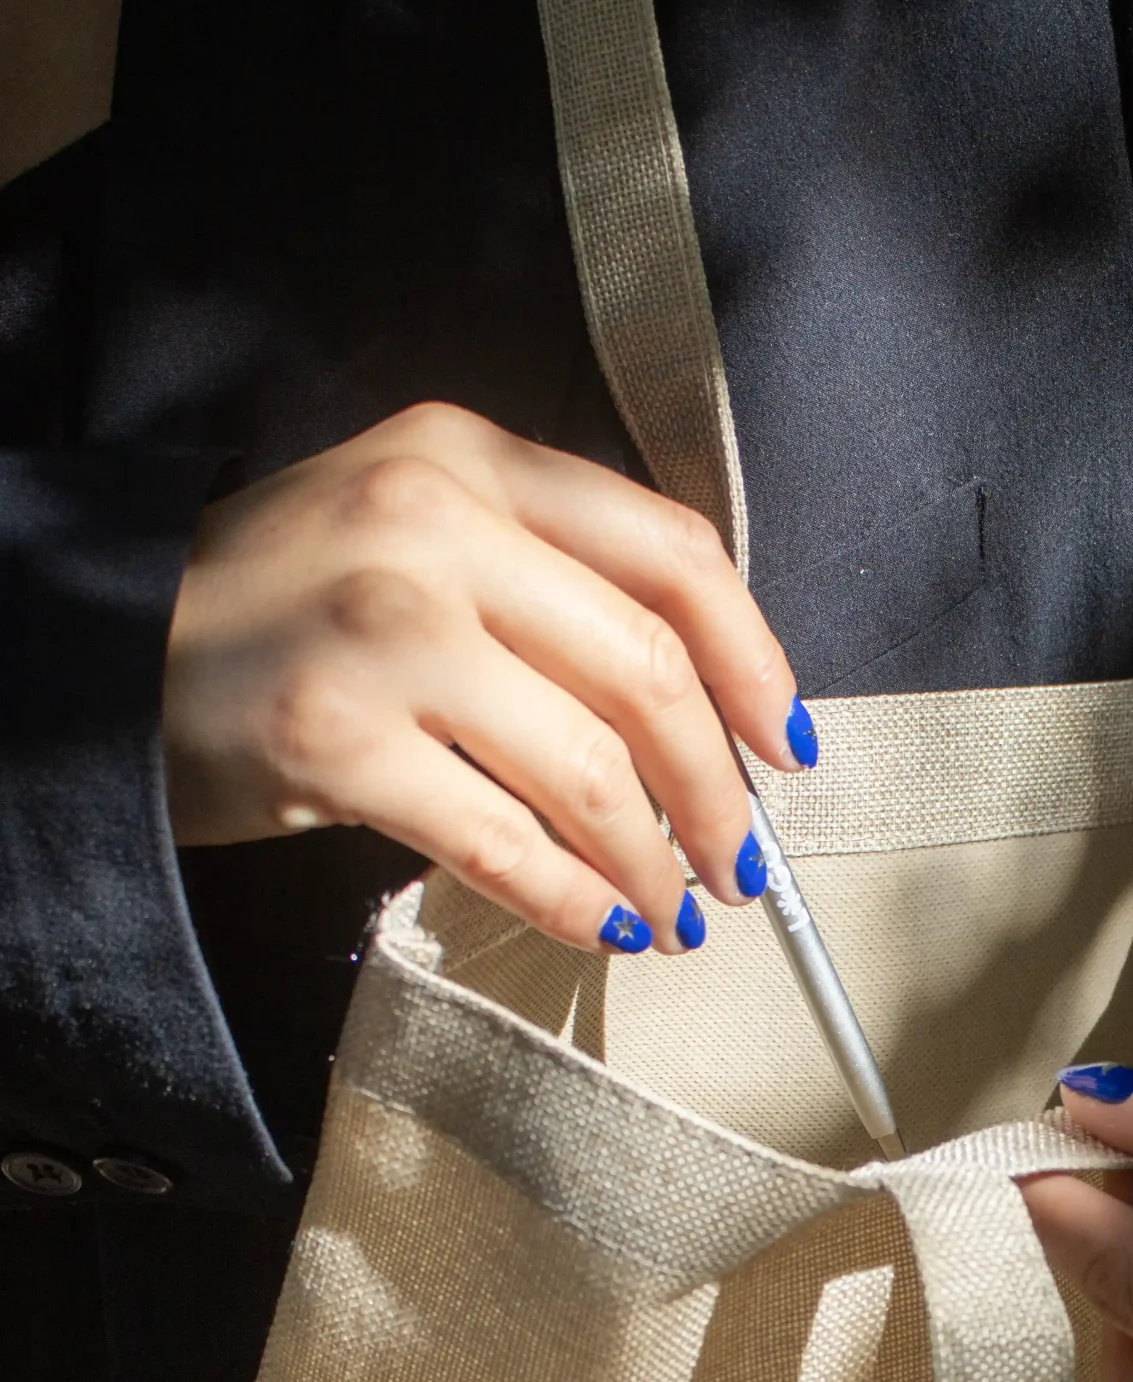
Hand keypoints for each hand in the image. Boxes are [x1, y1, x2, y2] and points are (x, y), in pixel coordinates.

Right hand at [163, 401, 814, 954]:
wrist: (97, 647)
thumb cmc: (273, 606)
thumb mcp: (405, 530)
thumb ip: (536, 576)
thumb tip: (694, 708)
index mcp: (469, 457)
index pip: (672, 550)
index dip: (756, 660)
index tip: (786, 745)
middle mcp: (430, 525)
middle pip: (649, 672)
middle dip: (718, 791)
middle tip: (740, 865)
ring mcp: (379, 631)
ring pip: (589, 768)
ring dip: (653, 861)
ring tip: (672, 910)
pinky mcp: (330, 739)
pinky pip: (501, 842)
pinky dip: (571, 899)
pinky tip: (598, 924)